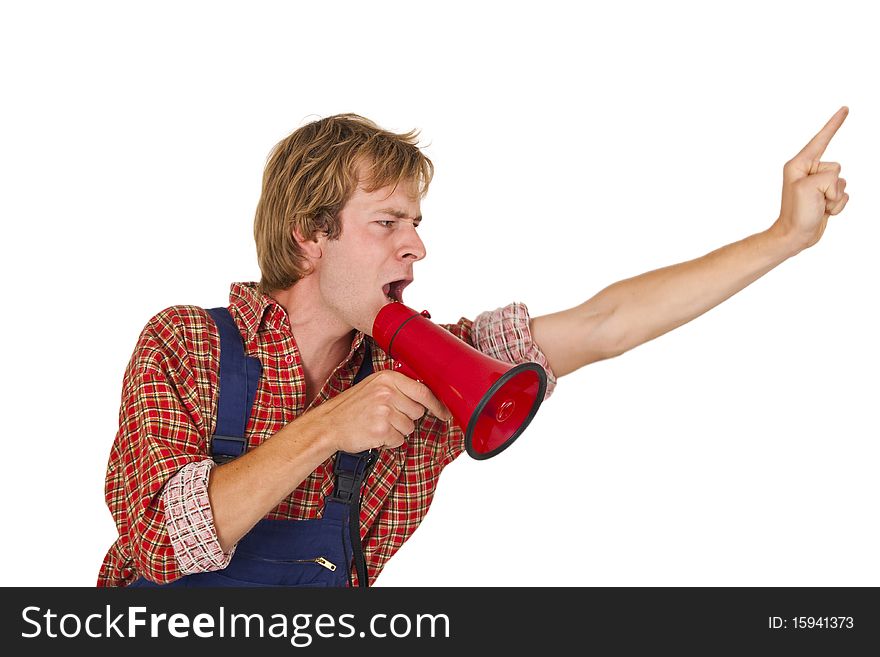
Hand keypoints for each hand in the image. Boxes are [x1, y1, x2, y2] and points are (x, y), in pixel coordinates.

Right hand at [296, 370, 452, 453]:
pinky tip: (374, 434)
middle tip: (386, 417)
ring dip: (396, 431)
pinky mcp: (381, 430)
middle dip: (406, 418)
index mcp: (387, 378)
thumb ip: (398, 388)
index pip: (423, 391)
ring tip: (377, 424)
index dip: (437, 404)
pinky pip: (398, 440)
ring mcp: (384, 411)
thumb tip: (427, 395)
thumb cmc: (351, 408)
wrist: (328, 425)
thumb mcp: (373, 387)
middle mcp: (387, 392)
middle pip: (418, 411)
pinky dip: (389, 441)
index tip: (445, 412)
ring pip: (409, 428)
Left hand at [773, 106, 849, 251]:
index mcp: (799, 164)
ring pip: (843, 182)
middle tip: (814, 199)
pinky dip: (838, 206)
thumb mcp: (807, 188)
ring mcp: (818, 185)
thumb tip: (833, 184)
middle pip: (837, 167)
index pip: (821, 140)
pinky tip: (824, 212)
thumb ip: (826, 176)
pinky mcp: (826, 196)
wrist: (795, 236)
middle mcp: (809, 172)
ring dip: (834, 198)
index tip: (845, 109)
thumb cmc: (796, 212)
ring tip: (818, 206)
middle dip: (831, 186)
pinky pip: (844, 195)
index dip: (834, 124)